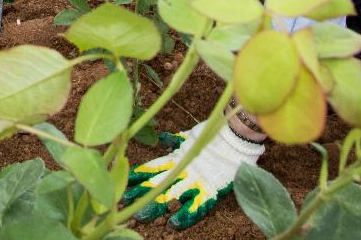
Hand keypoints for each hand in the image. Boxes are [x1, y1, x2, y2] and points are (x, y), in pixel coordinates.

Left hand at [122, 121, 264, 228]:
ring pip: (171, 195)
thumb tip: (162, 139)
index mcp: (177, 156)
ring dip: (155, 206)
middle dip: (140, 193)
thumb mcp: (190, 136)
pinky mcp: (210, 189)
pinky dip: (186, 215)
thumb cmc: (216, 134)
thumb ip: (174, 140)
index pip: (153, 168)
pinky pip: (197, 206)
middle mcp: (183, 169)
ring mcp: (195, 180)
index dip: (139, 176)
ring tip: (140, 217)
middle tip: (122, 202)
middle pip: (156, 183)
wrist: (238, 137)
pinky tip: (174, 225)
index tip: (124, 183)